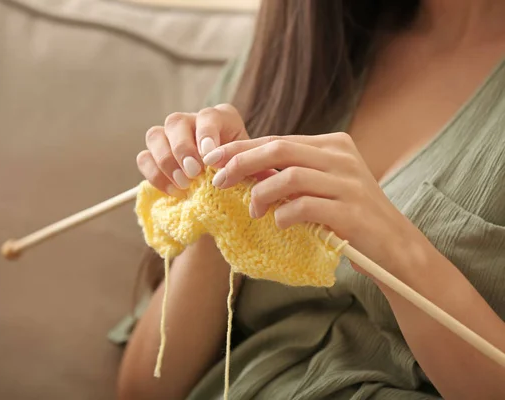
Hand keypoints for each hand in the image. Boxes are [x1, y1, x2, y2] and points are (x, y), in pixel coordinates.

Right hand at [136, 104, 249, 196]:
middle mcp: (191, 121)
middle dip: (182, 149)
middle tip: (194, 173)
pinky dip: (155, 175)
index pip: (208, 116)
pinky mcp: (154, 154)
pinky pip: (144, 157)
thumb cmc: (242, 173)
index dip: (207, 134)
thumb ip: (257, 168)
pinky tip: (174, 191)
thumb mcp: (253, 168)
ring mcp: (169, 136)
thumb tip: (264, 173)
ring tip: (183, 185)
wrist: (226, 187)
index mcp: (220, 118)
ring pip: (154, 135)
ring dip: (166, 162)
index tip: (209, 157)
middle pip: (176, 122)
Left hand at [202, 132, 425, 271]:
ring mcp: (349, 183)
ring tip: (254, 210)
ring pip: (290, 176)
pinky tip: (278, 223)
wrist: (392, 246)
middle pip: (280, 150)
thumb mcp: (321, 185)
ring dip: (262, 194)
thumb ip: (290, 173)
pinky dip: (284, 215)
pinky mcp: (352, 212)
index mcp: (333, 145)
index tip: (213, 158)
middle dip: (242, 162)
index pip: (278, 140)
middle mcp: (342, 158)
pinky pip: (305, 206)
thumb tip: (241, 169)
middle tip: (219, 180)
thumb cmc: (348, 215)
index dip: (241, 148)